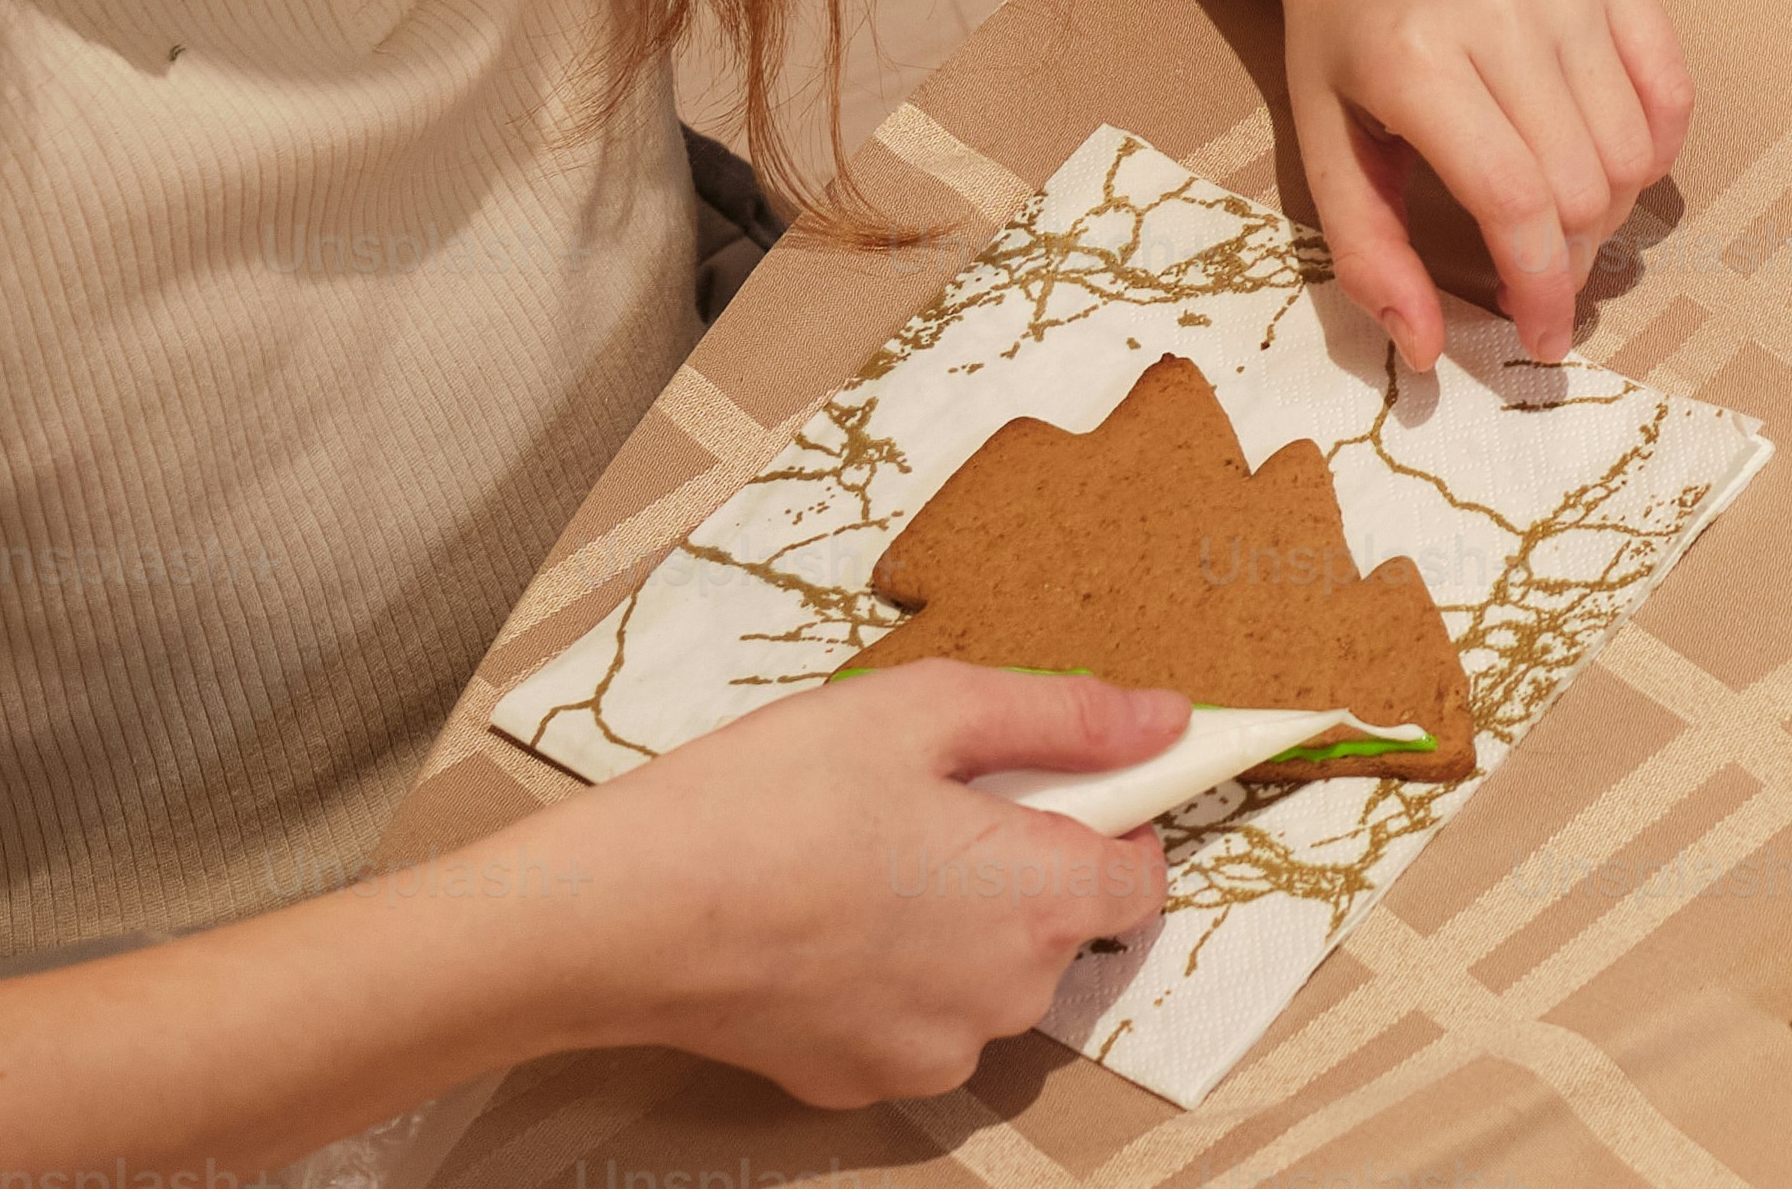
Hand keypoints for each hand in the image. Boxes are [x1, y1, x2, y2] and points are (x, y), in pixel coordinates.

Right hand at [563, 665, 1179, 1104]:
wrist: (626, 914)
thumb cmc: (772, 799)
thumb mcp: (930, 709)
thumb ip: (1067, 716)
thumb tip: (1165, 720)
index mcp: (1043, 900)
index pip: (1144, 875)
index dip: (1112, 820)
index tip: (1059, 784)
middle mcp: (1006, 996)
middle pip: (1060, 924)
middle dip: (1019, 863)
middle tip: (928, 803)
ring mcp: (931, 1052)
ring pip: (984, 976)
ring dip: (955, 924)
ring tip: (863, 858)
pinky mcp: (858, 1082)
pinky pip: (912, 1019)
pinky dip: (890, 975)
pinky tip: (823, 921)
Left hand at [1221, 0, 1695, 370]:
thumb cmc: (1340, 28)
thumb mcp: (1322, 140)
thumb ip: (1369, 252)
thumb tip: (1429, 350)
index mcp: (1414, 60)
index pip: (1514, 200)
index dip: (1540, 287)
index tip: (1546, 340)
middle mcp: (1500, 11)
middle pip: (1581, 182)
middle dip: (1569, 257)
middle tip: (1539, 270)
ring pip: (1633, 147)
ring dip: (1611, 209)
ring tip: (1564, 211)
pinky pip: (1671, 88)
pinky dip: (1655, 148)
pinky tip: (1612, 160)